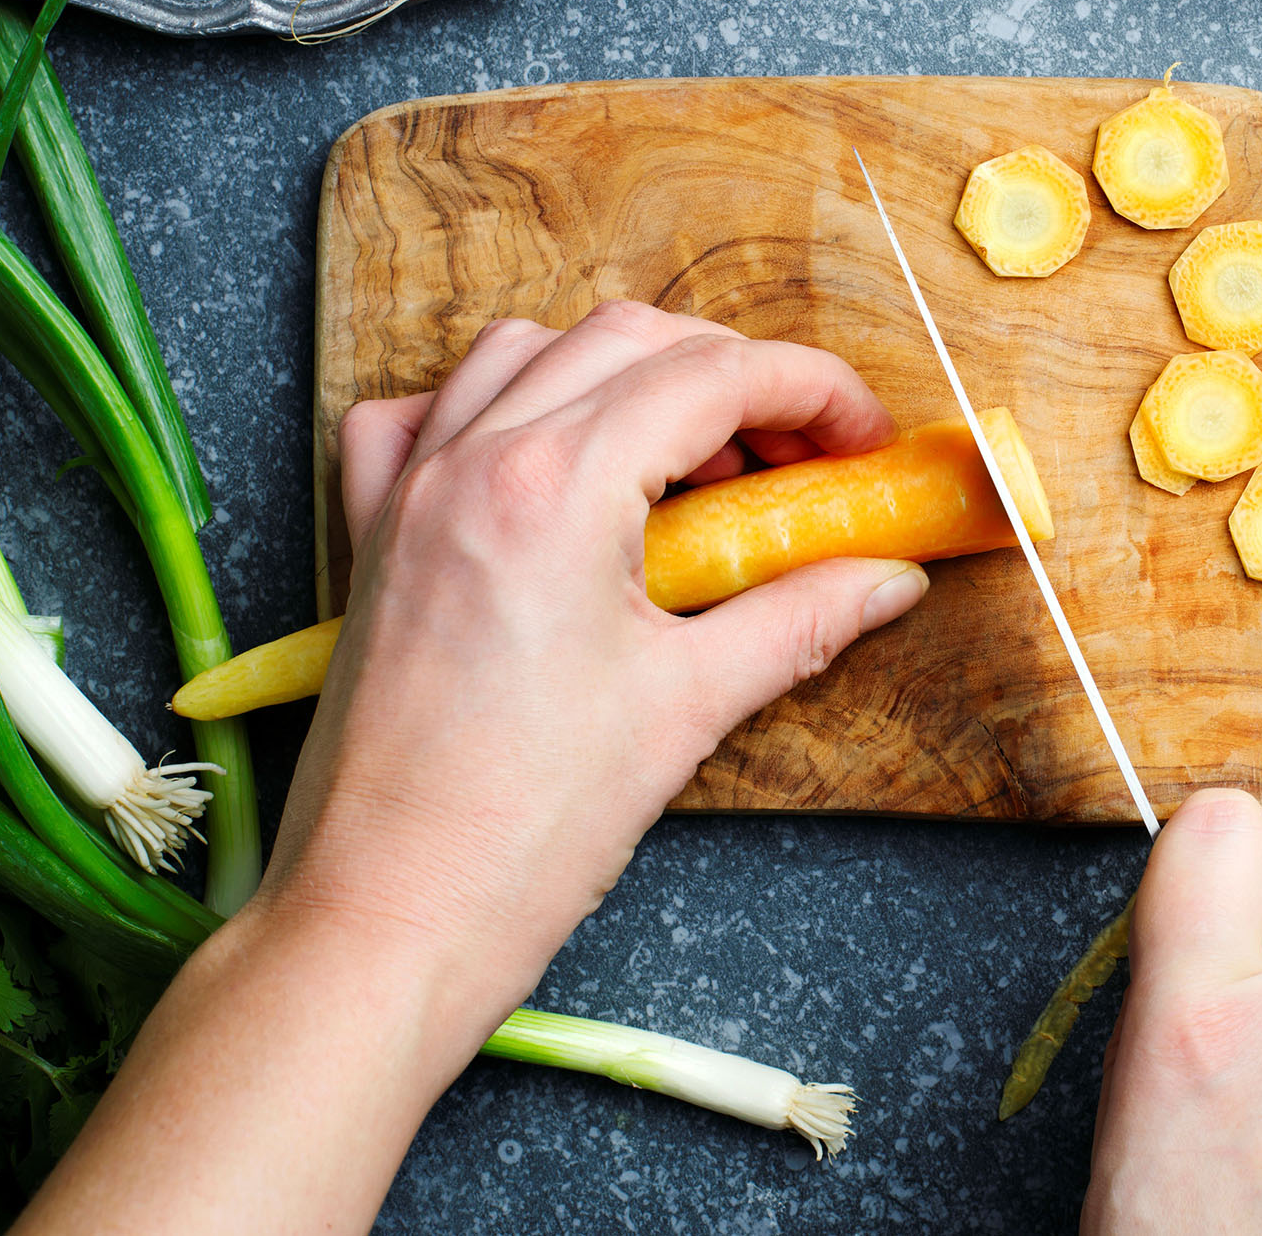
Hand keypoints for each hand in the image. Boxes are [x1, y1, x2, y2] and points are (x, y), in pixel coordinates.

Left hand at [20, 306, 930, 1233]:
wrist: (386, 922)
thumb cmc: (524, 829)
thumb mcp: (689, 708)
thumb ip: (800, 618)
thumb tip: (888, 578)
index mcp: (555, 486)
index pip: (712, 376)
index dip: (812, 390)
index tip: (863, 441)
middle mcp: (473, 460)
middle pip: (629, 341)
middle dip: (733, 377)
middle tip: (800, 459)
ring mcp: (409, 492)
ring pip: (528, 352)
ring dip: (624, 375)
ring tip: (691, 463)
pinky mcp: (373, 539)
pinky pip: (422, 414)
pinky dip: (496, 407)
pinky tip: (548, 464)